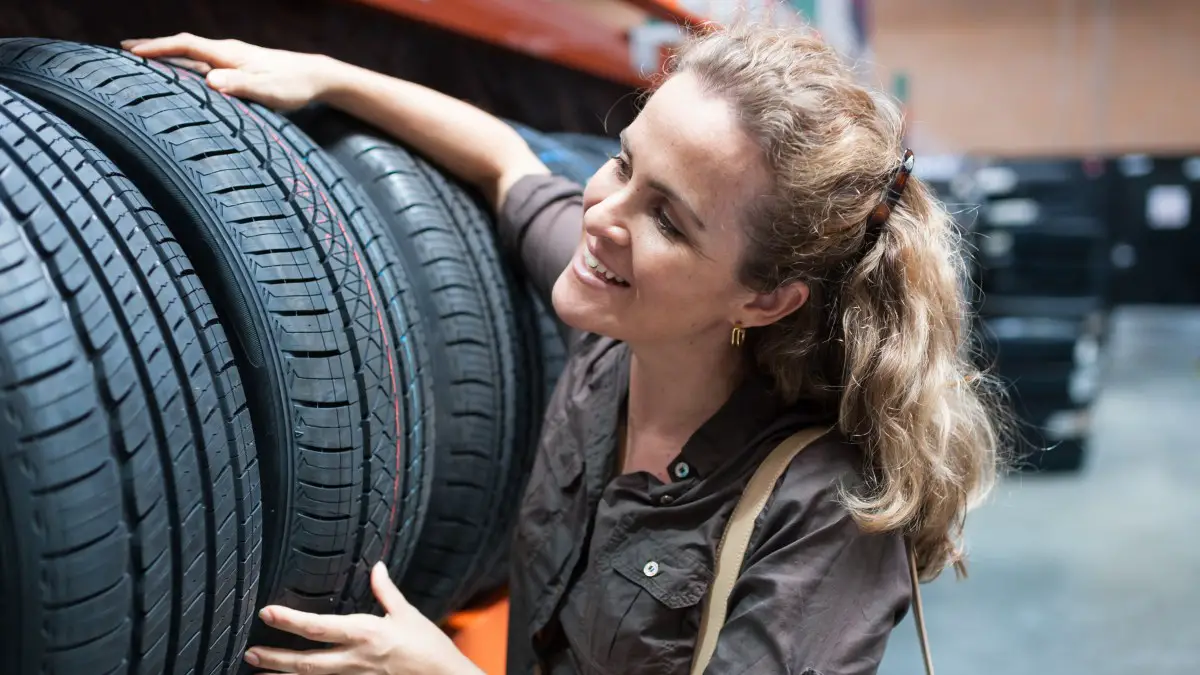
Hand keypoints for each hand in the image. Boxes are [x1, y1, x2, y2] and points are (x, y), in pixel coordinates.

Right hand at [120, 33, 339, 110]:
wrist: (316, 76)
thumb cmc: (294, 86)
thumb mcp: (269, 90)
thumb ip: (241, 86)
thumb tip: (211, 83)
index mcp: (229, 54)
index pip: (187, 45)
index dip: (159, 48)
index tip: (133, 51)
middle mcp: (227, 52)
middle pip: (184, 45)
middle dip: (154, 46)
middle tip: (124, 49)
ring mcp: (232, 59)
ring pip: (192, 54)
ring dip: (167, 54)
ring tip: (143, 58)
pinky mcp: (238, 68)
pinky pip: (203, 63)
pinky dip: (184, 64)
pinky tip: (180, 73)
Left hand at [242, 562, 482, 674]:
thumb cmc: (428, 647)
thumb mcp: (408, 614)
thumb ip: (386, 591)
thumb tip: (376, 567)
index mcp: (366, 634)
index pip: (319, 628)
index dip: (290, 621)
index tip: (267, 613)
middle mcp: (356, 660)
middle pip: (305, 662)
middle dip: (274, 658)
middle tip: (249, 652)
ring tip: (258, 672)